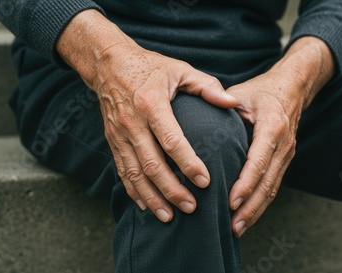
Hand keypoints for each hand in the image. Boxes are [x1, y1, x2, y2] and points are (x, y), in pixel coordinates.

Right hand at [57, 10, 237, 221]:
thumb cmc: (150, 66)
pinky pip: (122, 171)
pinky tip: (146, 206)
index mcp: (151, 104)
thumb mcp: (180, 69)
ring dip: (152, 198)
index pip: (172, 140)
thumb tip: (232, 104)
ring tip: (169, 217)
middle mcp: (132, 123)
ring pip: (135, 174)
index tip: (205, 182)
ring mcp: (119, 134)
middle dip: (172, 190)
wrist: (108, 63)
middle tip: (191, 208)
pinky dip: (133, 191)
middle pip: (152, 165)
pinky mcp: (112, 141)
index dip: (189, 163)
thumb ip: (207, 87)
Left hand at [227, 36, 335, 236]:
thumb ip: (219, 110)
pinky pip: (273, 186)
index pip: (258, 161)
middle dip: (250, 207)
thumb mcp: (240, 94)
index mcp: (272, 127)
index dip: (245, 184)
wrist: (292, 88)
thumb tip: (190, 127)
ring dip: (256, 211)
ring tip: (237, 229)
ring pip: (272, 189)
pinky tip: (246, 217)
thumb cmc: (260, 91)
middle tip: (232, 226)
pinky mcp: (284, 161)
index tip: (230, 202)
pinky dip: (260, 204)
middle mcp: (283, 144)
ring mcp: (287, 155)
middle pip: (268, 182)